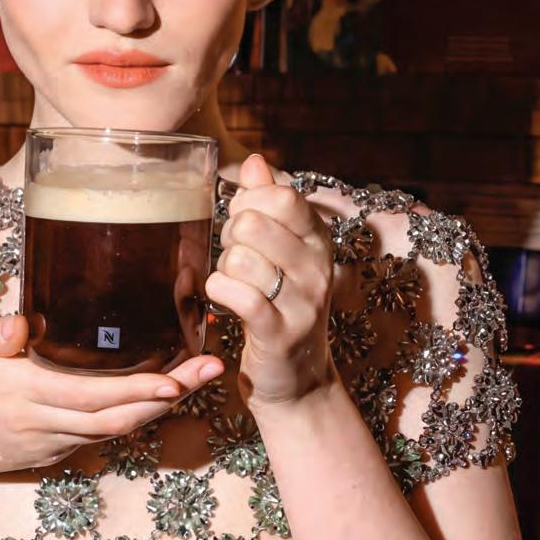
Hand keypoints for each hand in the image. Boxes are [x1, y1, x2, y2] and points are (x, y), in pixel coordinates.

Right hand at [0, 314, 224, 484]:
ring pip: (117, 430)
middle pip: (119, 415)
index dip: (138, 391)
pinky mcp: (54, 449)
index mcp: (21, 393)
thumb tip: (25, 322)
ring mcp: (52, 440)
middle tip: (211, 371)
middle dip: (170, 396)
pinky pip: (103, 434)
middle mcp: (44, 422)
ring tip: (199, 380)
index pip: (92, 395)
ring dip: (161, 409)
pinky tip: (162, 397)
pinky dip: (136, 418)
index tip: (176, 378)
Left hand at [206, 152, 335, 410]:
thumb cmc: (281, 305)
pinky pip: (238, 295)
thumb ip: (268, 203)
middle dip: (229, 237)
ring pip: (240, 258)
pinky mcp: (279, 332)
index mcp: (319, 240)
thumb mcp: (282, 251)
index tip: (243, 224)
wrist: (297, 379)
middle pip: (254, 223)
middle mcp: (318, 268)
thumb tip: (255, 161)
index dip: (248, 203)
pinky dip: (220, 291)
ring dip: (224, 269)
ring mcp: (303, 302)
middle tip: (234, 258)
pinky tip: (223, 298)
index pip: (282, 196)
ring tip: (233, 283)